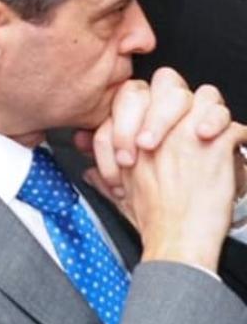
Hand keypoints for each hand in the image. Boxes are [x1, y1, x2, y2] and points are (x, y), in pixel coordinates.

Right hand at [83, 73, 241, 269]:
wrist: (177, 242)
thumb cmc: (153, 223)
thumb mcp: (118, 194)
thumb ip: (104, 175)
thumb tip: (90, 171)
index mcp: (133, 136)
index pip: (135, 94)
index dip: (145, 107)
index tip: (154, 129)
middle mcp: (159, 129)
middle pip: (168, 81)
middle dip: (175, 95)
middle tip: (182, 117)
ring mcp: (187, 133)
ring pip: (205, 95)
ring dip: (211, 111)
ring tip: (209, 129)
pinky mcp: (214, 144)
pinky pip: (235, 124)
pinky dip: (238, 134)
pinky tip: (232, 146)